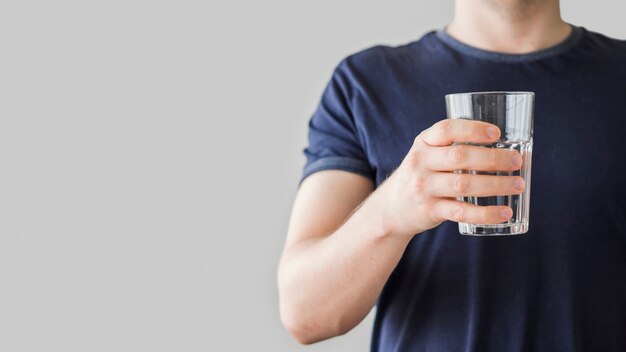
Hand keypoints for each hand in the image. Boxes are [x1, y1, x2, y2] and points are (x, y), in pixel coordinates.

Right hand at [367, 119, 524, 237]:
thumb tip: (504, 146)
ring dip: (496, 185)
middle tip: (516, 161)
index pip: (446, 129)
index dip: (473, 129)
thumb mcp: (427, 154)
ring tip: (518, 184)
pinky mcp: (429, 210)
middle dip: (493, 158)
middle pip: (460, 157)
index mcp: (423, 142)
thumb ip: (453, 147)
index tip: (496, 134)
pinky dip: (486, 213)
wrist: (391, 208)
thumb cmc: (422, 176)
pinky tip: (504, 213)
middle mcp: (420, 163)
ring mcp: (424, 187)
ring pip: (464, 185)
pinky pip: (461, 212)